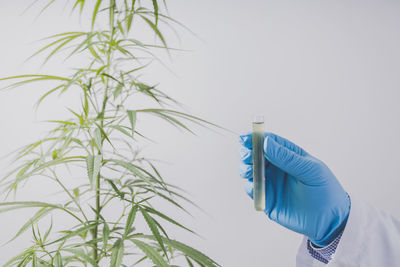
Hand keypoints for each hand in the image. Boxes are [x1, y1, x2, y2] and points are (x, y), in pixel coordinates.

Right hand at [239, 132, 349, 246]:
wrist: (331, 221)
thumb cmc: (326, 191)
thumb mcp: (310, 170)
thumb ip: (287, 158)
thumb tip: (267, 143)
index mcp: (289, 155)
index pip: (269, 142)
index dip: (256, 138)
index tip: (245, 138)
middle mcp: (277, 167)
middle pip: (256, 155)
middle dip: (248, 153)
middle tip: (247, 156)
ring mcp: (272, 182)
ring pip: (251, 171)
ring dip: (246, 168)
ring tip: (249, 171)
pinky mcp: (267, 198)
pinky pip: (253, 190)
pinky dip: (250, 186)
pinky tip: (253, 185)